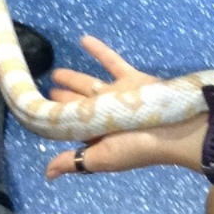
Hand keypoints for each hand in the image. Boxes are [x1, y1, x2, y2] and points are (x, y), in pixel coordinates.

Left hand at [45, 37, 206, 179]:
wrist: (175, 129)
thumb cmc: (136, 146)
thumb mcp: (101, 158)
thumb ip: (72, 161)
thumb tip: (47, 175)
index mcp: (99, 136)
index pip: (72, 127)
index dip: (55, 120)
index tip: (37, 111)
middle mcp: (106, 116)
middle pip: (79, 105)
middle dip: (63, 99)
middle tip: (45, 90)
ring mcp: (119, 96)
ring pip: (90, 83)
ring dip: (74, 77)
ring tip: (56, 72)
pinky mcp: (131, 80)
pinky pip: (112, 62)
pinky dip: (99, 50)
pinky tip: (83, 39)